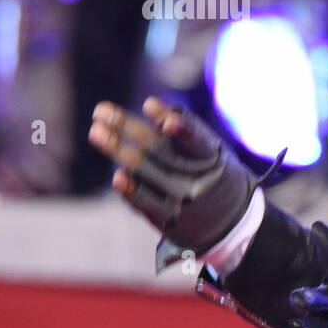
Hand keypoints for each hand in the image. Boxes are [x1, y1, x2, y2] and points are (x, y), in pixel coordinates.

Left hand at [89, 97, 266, 250]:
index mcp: (214, 159)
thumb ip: (188, 130)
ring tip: (96, 132)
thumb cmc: (213, 173)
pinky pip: (143, 201)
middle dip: (127, 127)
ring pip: (145, 171)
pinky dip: (130, 188)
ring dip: (117, 150)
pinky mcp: (169, 220)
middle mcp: (200, 180)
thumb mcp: (213, 152)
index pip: (195, 139)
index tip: (149, 105)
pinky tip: (118, 176)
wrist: (230, 223)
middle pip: (159, 150)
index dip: (176, 124)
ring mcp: (183, 201)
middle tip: (100, 111)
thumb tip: (151, 106)